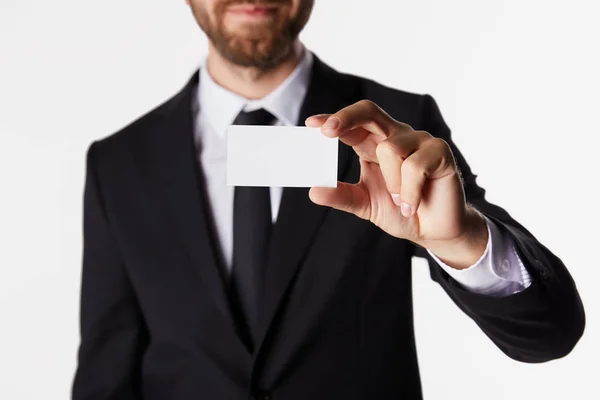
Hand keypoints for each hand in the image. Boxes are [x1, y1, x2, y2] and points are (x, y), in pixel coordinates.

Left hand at [306, 100, 487, 268]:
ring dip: (391, 183)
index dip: (333, 119)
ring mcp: (419, 141)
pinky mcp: (440, 152)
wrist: (434, 231)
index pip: (352, 123)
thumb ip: (341, 196)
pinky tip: (413, 205)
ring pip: (390, 148)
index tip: (311, 124)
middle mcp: (396, 136)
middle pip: (369, 111)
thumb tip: (314, 191)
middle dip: (347, 118)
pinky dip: (410, 191)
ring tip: (400, 202)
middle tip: (328, 131)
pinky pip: (415, 166)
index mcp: (374, 145)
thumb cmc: (401, 212)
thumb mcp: (365, 204)